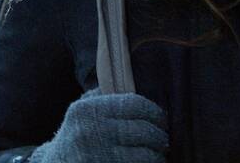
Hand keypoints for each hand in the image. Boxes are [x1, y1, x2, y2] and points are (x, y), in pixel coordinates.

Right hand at [29, 88, 168, 162]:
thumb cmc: (75, 135)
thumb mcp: (82, 111)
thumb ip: (104, 96)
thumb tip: (134, 85)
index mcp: (89, 111)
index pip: (134, 104)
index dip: (153, 111)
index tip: (161, 118)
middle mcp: (92, 133)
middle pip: (142, 131)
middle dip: (159, 136)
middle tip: (164, 139)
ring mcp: (98, 157)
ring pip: (144, 156)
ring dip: (156, 156)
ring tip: (159, 155)